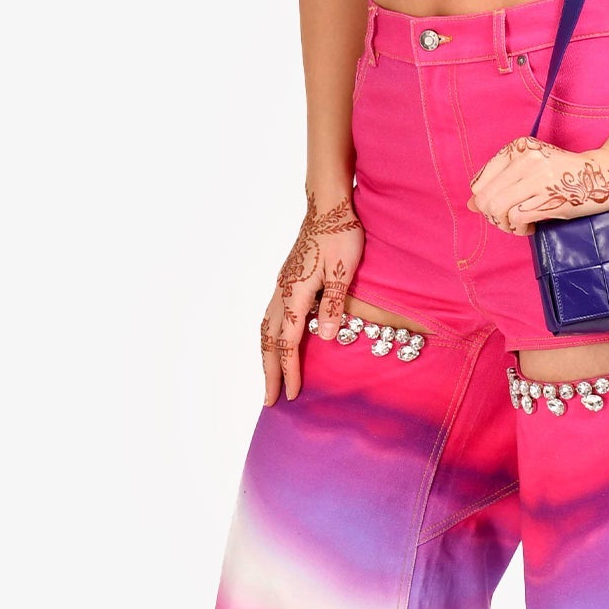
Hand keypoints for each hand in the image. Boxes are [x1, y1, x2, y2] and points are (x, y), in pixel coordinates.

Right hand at [261, 188, 364, 403]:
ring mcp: (281, 285)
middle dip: (270, 372)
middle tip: (270, 400)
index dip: (289, 370)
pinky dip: (270, 338)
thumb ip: (332, 304)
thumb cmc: (341, 236)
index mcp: (295, 293)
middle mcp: (282, 291)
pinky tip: (277, 345)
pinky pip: (271, 316)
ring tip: (269, 379)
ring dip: (266, 356)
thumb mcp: (343, 271)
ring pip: (266, 328)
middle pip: (269, 340)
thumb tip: (323, 337)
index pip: (288, 341)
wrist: (328, 207)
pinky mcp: (286, 280)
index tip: (292, 394)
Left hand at [467, 135, 608, 235]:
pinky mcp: (549, 195)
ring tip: (520, 224)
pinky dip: (519, 230)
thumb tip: (469, 205)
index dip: (485, 203)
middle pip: (484, 198)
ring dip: (505, 225)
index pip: (478, 183)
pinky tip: (531, 227)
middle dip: (493, 217)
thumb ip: (499, 184)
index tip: (504, 208)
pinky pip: (516, 218)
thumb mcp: (529, 170)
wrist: (602, 175)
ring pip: (496, 209)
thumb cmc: (562, 175)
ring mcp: (537, 176)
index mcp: (516, 147)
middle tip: (511, 221)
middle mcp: (524, 158)